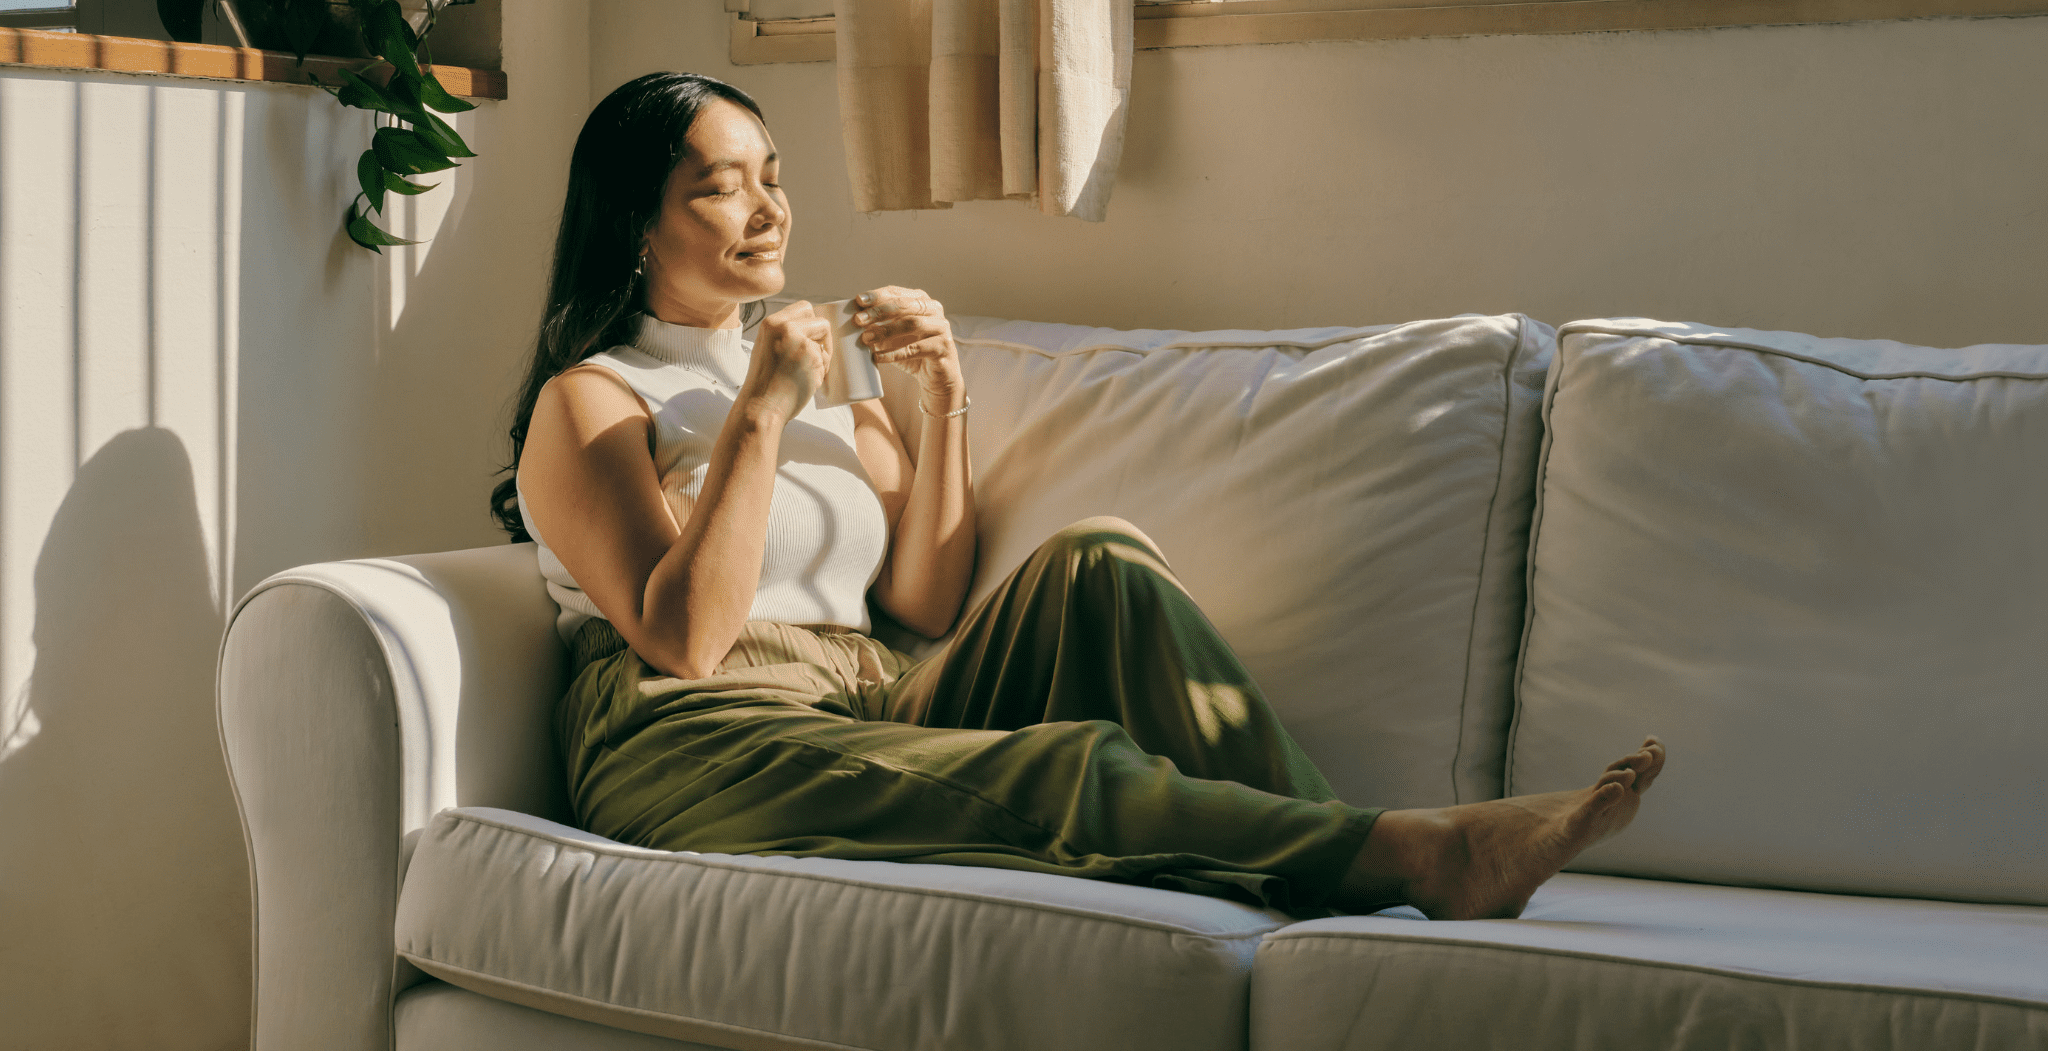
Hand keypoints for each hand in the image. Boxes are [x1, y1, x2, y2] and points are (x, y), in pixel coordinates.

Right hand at [745, 300, 832, 421]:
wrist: (761, 407)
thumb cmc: (766, 383)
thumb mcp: (768, 347)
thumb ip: (787, 334)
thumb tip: (814, 329)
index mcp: (771, 323)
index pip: (804, 308)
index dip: (812, 325)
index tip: (808, 343)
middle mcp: (783, 326)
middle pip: (819, 317)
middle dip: (822, 336)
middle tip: (814, 355)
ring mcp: (798, 339)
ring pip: (825, 337)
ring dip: (822, 355)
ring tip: (805, 373)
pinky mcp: (810, 354)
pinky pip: (826, 358)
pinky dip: (821, 371)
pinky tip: (806, 381)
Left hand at [852, 287, 964, 398]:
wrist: (936, 376)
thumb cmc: (912, 351)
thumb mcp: (893, 335)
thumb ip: (879, 325)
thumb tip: (853, 320)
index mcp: (920, 300)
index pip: (897, 293)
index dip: (877, 296)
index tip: (858, 300)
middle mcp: (933, 309)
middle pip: (904, 306)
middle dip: (879, 311)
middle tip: (858, 320)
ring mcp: (941, 327)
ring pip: (912, 324)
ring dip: (886, 331)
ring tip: (866, 338)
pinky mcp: (943, 347)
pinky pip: (916, 348)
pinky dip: (894, 353)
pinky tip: (878, 357)